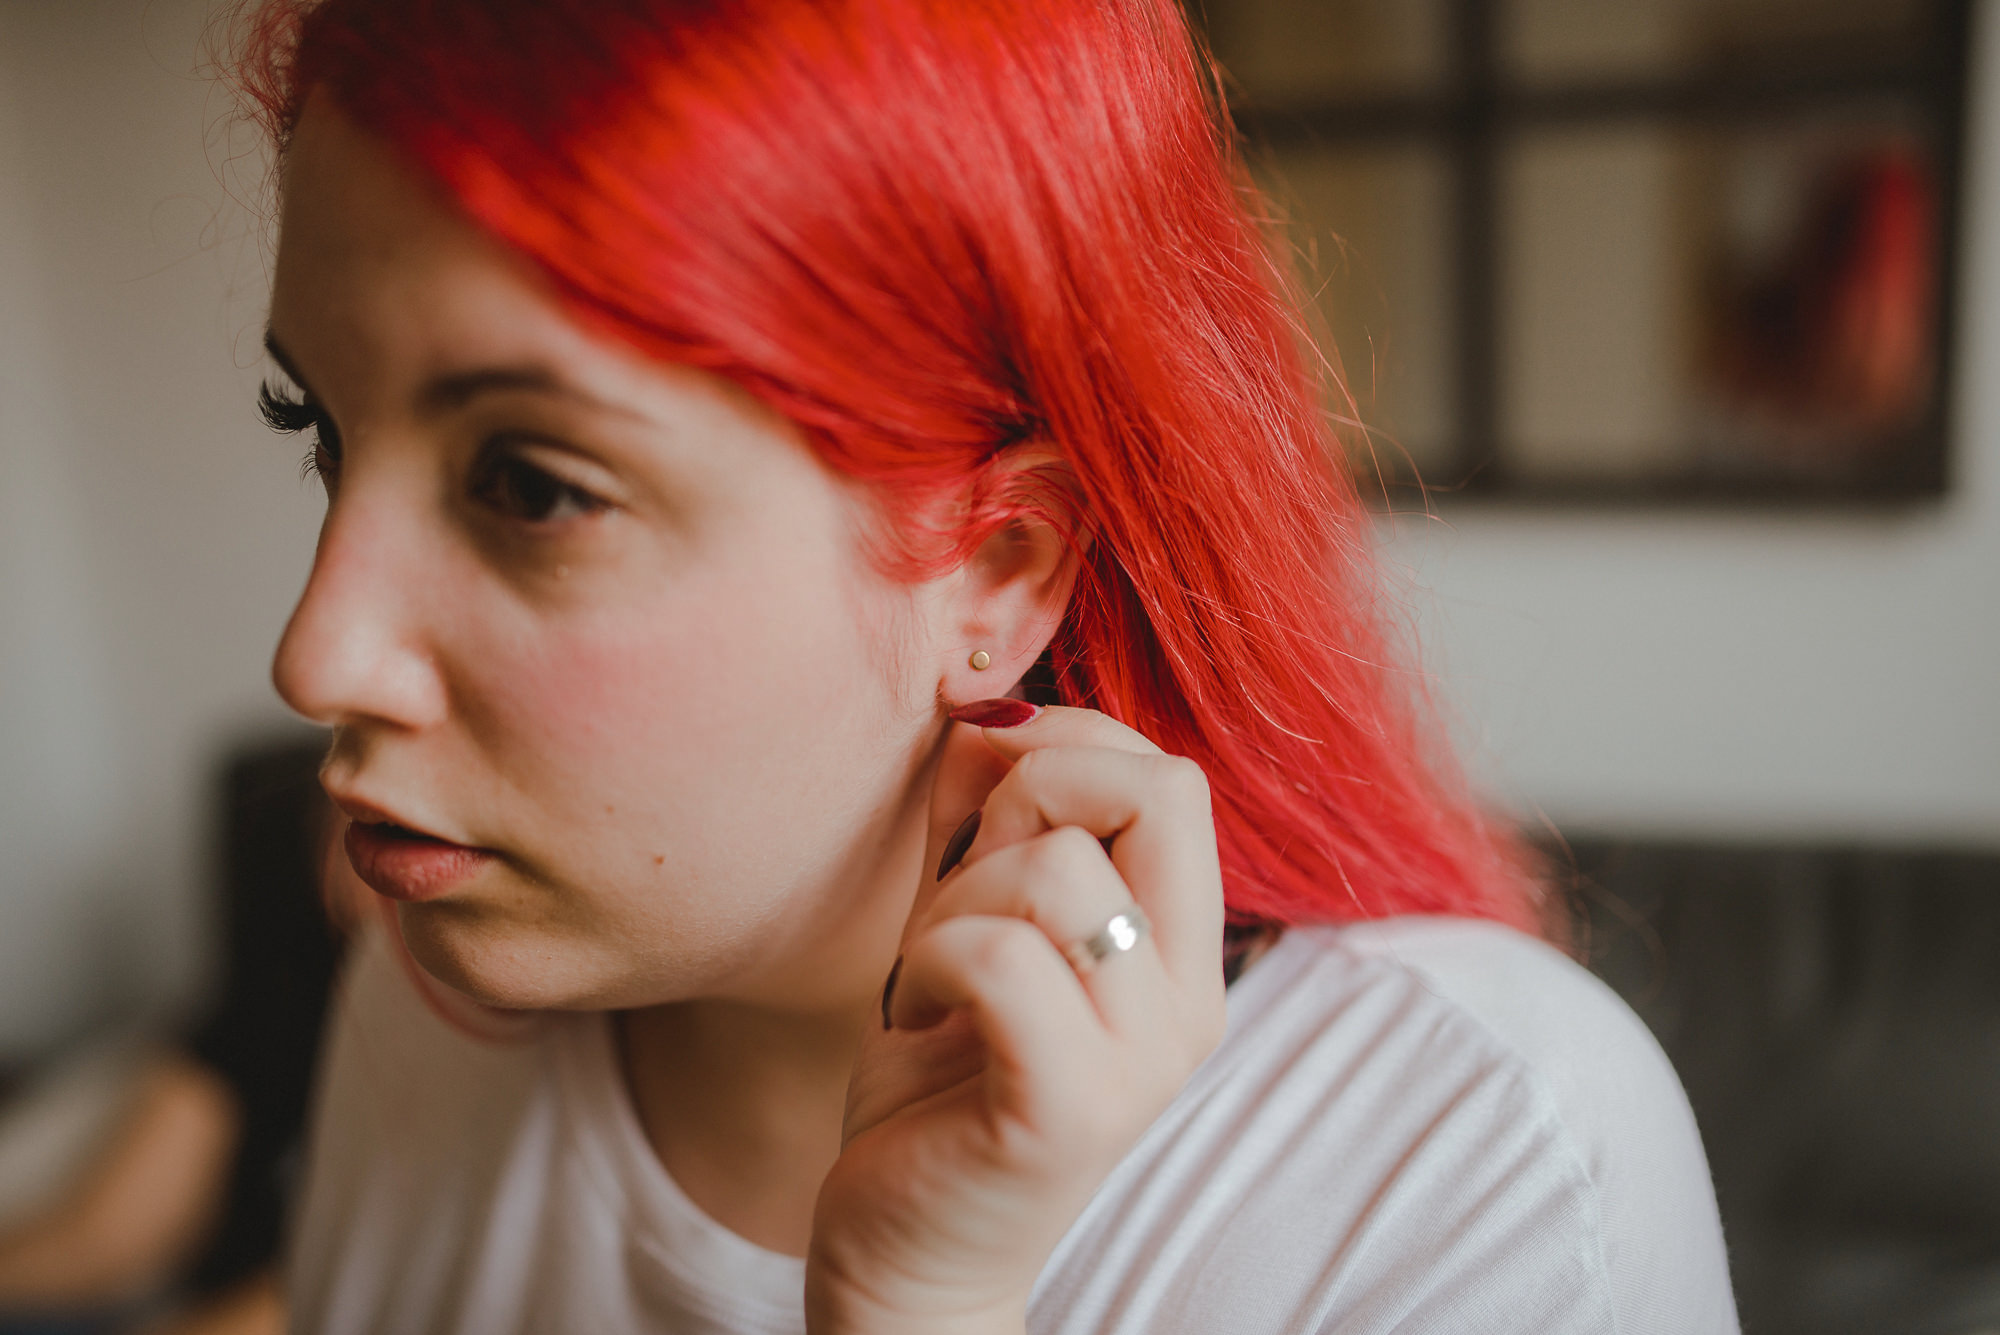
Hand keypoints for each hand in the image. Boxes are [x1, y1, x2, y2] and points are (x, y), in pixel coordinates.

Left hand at [805, 703, 1227, 1333]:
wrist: (908, 1245)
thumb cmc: (938, 1072)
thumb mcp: (962, 913)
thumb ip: (981, 813)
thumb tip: (980, 703)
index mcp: (1179, 948)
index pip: (1173, 776)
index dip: (1068, 742)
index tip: (986, 790)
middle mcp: (1187, 1001)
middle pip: (1157, 789)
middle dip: (1032, 792)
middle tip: (966, 877)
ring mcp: (1140, 1059)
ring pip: (1056, 869)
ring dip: (955, 898)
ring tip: (930, 968)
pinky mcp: (1069, 1109)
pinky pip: (1000, 955)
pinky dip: (929, 957)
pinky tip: (911, 1013)